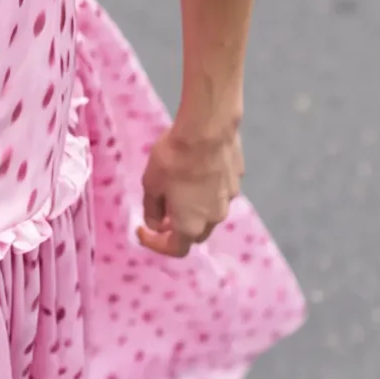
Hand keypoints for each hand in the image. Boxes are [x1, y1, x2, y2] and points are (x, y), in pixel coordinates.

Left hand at [135, 120, 243, 259]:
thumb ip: (152, 210)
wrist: (207, 129)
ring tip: (179, 189)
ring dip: (194, 209)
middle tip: (162, 212)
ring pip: (210, 213)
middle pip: (195, 234)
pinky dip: (206, 190)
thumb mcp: (151, 185)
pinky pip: (219, 191)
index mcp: (191, 226)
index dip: (156, 244)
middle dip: (177, 228)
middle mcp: (214, 218)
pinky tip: (196, 169)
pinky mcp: (237, 179)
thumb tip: (156, 224)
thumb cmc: (173, 160)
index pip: (175, 249)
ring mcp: (230, 198)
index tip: (142, 230)